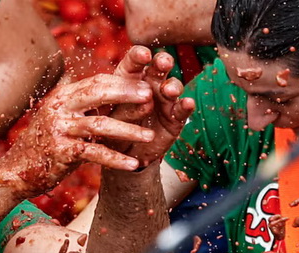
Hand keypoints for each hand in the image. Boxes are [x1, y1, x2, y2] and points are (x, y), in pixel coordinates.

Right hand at [2, 73, 157, 187]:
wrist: (16, 171)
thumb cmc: (44, 145)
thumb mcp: (60, 119)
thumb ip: (81, 106)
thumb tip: (109, 90)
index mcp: (62, 96)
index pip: (96, 82)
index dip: (122, 82)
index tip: (145, 84)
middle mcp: (59, 108)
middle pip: (98, 93)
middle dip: (126, 94)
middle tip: (150, 96)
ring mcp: (59, 129)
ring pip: (100, 124)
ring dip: (128, 130)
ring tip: (150, 136)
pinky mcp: (62, 152)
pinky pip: (95, 153)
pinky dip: (116, 159)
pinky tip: (134, 164)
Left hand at [106, 46, 195, 168]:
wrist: (126, 153)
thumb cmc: (115, 128)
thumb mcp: (111, 117)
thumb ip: (123, 108)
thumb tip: (144, 99)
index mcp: (130, 78)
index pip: (134, 61)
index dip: (139, 55)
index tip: (144, 54)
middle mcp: (150, 85)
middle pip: (159, 68)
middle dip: (162, 62)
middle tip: (163, 63)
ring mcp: (165, 100)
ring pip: (173, 86)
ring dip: (173, 86)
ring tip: (169, 90)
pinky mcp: (175, 118)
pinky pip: (182, 109)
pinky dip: (186, 106)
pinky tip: (188, 103)